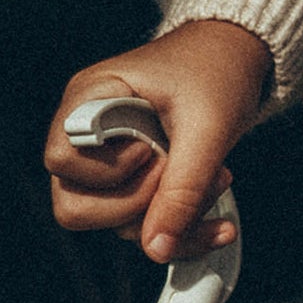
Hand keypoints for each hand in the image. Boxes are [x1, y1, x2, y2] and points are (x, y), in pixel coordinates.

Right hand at [44, 20, 271, 261]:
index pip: (63, 158)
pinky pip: (140, 220)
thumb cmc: (218, 69)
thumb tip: (158, 248)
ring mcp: (108, 158)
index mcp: (92, 97)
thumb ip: (184, 187)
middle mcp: (87, 130)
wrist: (239, 53)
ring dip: (170, 217)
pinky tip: (216, 220)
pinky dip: (179, 226)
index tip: (151, 148)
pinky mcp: (133, 178)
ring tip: (217, 180)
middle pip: (76, 204)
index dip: (109, 169)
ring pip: (112, 221)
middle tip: (185, 171)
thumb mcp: (210, 125)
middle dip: (141, 203)